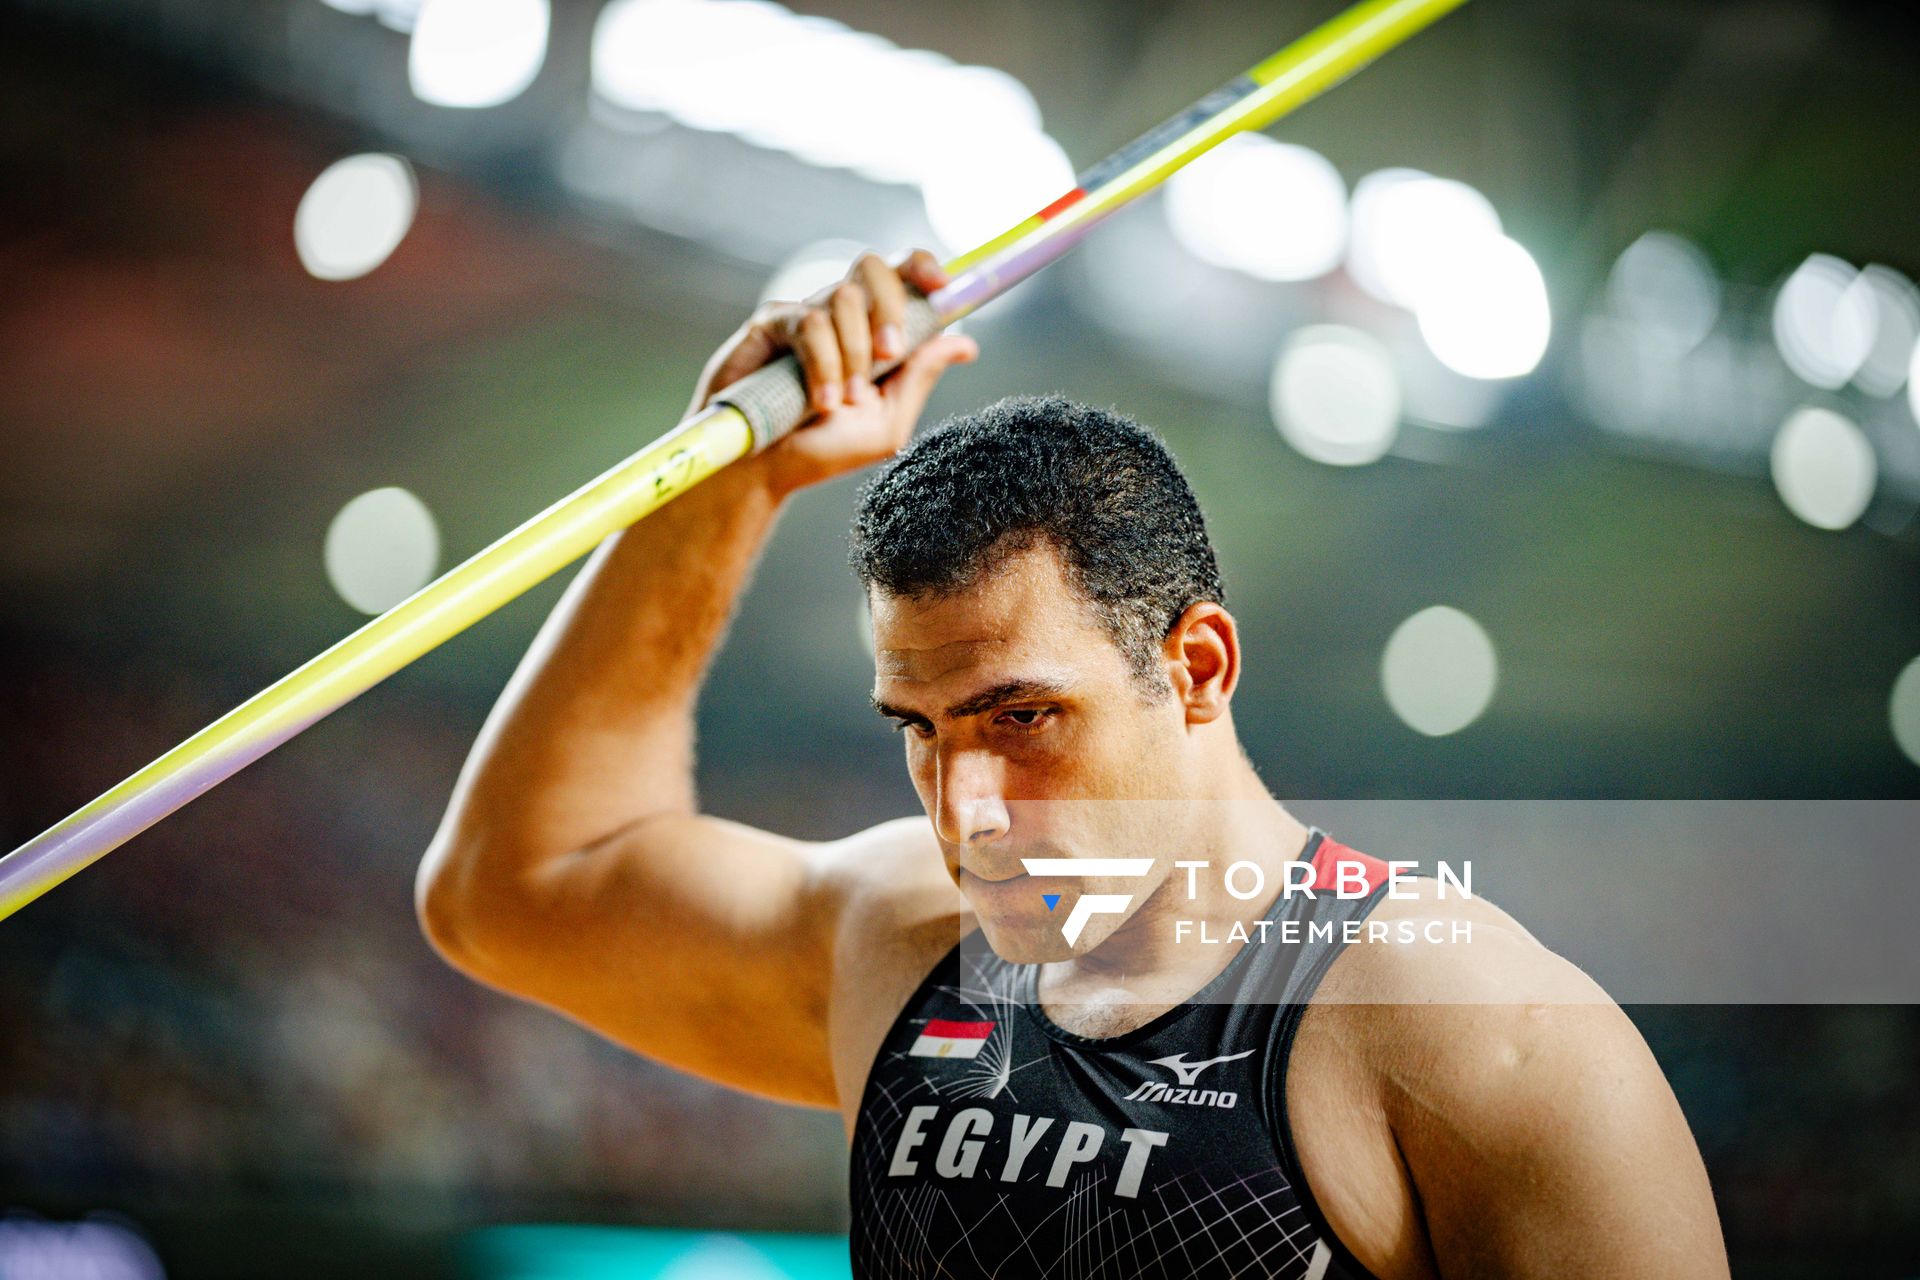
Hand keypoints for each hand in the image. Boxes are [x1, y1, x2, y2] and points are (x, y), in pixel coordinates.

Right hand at [690, 249, 979, 496]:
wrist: (763, 470)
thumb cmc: (821, 449)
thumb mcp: (886, 423)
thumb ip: (920, 377)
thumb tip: (966, 343)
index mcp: (873, 330)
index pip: (902, 276)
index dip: (922, 268)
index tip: (941, 285)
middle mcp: (841, 316)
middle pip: (874, 268)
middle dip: (890, 308)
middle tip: (890, 355)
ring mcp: (805, 315)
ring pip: (843, 297)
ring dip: (853, 354)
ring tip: (841, 401)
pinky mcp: (771, 323)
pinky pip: (809, 323)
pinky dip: (823, 364)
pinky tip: (818, 401)